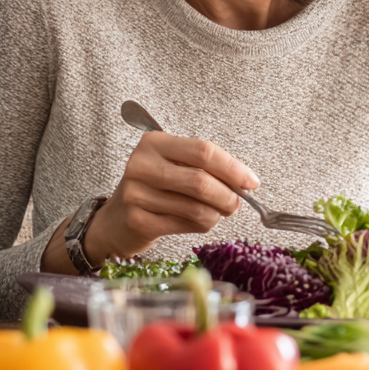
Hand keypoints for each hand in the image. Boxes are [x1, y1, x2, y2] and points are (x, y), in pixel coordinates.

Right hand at [86, 131, 259, 260]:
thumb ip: (205, 168)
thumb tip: (245, 183)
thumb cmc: (154, 189)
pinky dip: (201, 226)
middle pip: (201, 181)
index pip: (202, 151)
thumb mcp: (173, 166)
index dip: (232, 168)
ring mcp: (136, 193)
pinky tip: (196, 221)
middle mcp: (141, 164)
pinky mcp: (138, 220)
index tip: (251, 182)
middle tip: (235, 203)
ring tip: (214, 212)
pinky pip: (186, 225)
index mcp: (153, 143)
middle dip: (228, 196)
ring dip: (216, 214)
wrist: (117, 219)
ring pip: (197, 207)